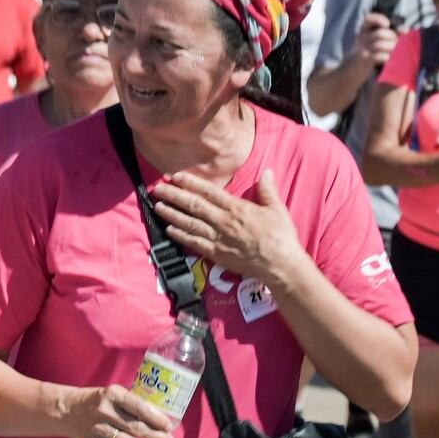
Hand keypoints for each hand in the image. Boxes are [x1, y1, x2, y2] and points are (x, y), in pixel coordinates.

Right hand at [62, 383, 175, 437]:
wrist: (67, 410)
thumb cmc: (98, 401)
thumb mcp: (114, 394)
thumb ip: (133, 404)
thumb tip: (161, 419)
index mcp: (113, 395)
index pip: (139, 408)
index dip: (157, 419)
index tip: (168, 427)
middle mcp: (105, 411)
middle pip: (135, 427)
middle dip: (156, 437)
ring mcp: (97, 429)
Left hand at [151, 169, 305, 283]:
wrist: (280, 265)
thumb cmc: (281, 237)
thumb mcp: (277, 209)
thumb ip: (268, 190)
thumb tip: (268, 172)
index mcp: (237, 208)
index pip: (209, 192)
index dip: (190, 183)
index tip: (175, 176)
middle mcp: (223, 222)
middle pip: (194, 206)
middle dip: (174, 196)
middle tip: (158, 188)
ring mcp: (218, 238)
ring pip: (190, 223)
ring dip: (172, 214)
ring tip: (157, 206)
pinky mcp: (216, 254)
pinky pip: (194, 243)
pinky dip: (180, 236)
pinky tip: (168, 229)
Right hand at [356, 13, 397, 69]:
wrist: (356, 64)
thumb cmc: (372, 47)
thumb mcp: (378, 36)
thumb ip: (393, 31)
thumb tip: (405, 29)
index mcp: (365, 28)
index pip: (368, 19)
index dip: (379, 19)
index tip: (387, 24)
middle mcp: (362, 36)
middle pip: (380, 33)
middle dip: (392, 36)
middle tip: (396, 40)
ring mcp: (362, 48)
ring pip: (380, 45)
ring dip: (391, 46)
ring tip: (393, 48)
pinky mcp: (366, 58)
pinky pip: (379, 56)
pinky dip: (387, 56)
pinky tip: (388, 57)